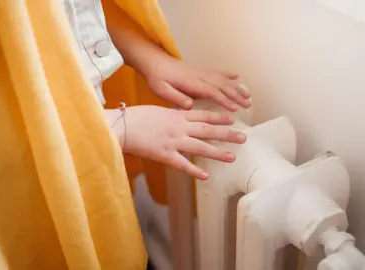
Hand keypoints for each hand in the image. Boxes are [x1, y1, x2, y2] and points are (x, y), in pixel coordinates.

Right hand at [105, 106, 245, 179]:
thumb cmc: (134, 117)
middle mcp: (179, 127)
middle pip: (208, 130)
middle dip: (227, 134)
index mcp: (177, 115)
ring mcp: (174, 141)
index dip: (219, 117)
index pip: (203, 115)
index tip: (232, 118)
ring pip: (201, 147)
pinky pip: (183, 164)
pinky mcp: (165, 155)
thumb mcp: (156, 110)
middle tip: (243, 137)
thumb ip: (170, 115)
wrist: (121, 125)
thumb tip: (178, 117)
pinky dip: (195, 171)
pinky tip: (206, 176)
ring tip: (233, 156)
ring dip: (218, 152)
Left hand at [143, 55, 251, 111]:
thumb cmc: (156, 77)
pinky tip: (237, 76)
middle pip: (222, 85)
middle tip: (248, 105)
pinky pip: (217, 72)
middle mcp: (199, 76)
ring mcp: (201, 72)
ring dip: (236, 87)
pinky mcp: (200, 70)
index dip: (224, 101)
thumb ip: (175, 97)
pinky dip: (228, 74)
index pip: (212, 92)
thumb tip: (190, 105)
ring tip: (248, 95)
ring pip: (223, 79)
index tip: (235, 109)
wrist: (153, 61)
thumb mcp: (160, 89)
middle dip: (236, 95)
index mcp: (191, 83)